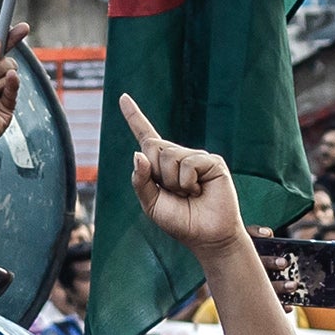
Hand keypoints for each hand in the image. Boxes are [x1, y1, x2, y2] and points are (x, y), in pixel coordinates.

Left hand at [118, 94, 255, 255]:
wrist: (206, 237)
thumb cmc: (180, 222)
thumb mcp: (150, 204)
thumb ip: (141, 181)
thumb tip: (137, 154)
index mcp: (161, 165)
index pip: (146, 136)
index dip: (134, 116)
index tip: (122, 97)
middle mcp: (178, 156)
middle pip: (152, 147)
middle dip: (156, 173)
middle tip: (174, 193)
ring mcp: (196, 157)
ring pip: (169, 156)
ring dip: (173, 182)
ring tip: (189, 194)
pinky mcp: (211, 162)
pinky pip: (188, 164)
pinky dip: (188, 183)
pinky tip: (199, 191)